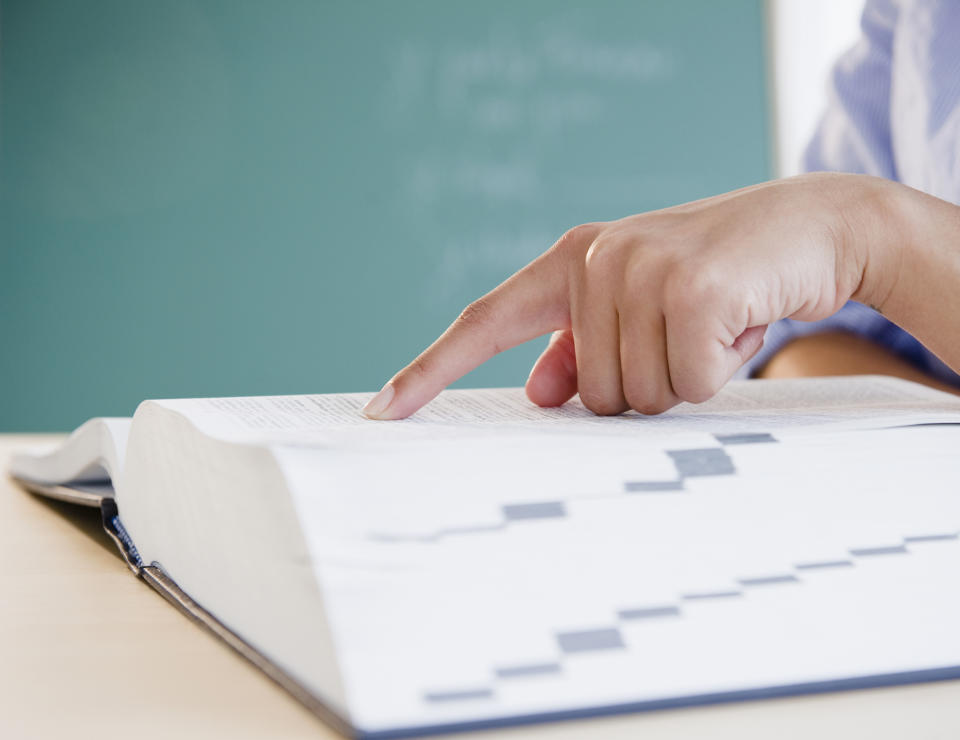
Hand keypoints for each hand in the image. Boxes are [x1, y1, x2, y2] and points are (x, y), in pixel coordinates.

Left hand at [363, 173, 906, 418]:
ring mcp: (638, 268)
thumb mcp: (638, 311)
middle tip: (689, 335)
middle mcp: (594, 258)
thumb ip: (582, 348)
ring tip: (714, 325)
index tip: (381, 411)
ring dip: (685, 379)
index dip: (430, 370)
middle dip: (647, 386)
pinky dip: (720, 372)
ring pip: (637, 396)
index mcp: (570, 261)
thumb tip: (536, 394)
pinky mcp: (689, 288)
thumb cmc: (715, 280)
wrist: (809, 228)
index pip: (484, 321)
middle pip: (592, 395)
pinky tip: (739, 323)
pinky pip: (688, 385)